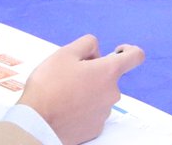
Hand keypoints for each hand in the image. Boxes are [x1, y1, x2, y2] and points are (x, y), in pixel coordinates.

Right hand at [17, 35, 144, 144]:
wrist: (35, 124)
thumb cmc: (48, 87)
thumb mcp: (65, 53)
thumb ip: (87, 44)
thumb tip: (96, 52)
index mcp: (108, 72)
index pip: (136, 56)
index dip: (130, 50)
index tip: (118, 51)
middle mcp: (112, 93)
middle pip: (110, 76)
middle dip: (95, 73)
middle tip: (70, 75)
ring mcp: (104, 113)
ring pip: (100, 95)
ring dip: (88, 91)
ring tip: (64, 93)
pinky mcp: (95, 128)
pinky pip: (93, 112)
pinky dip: (83, 108)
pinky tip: (65, 108)